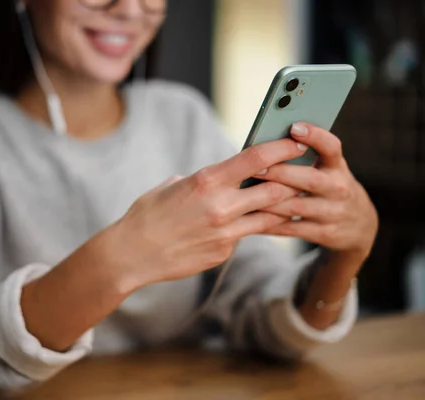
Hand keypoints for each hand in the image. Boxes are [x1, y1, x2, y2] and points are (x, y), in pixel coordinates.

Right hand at [105, 138, 308, 288]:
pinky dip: (249, 227)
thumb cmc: (147, 214)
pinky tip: (243, 223)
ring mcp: (225, 233)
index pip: (256, 159)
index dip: (282, 148)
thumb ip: (202, 180)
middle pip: (275, 189)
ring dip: (279, 206)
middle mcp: (221, 207)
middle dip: (291, 180)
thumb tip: (221, 177)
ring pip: (270, 217)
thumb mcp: (172, 186)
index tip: (297, 142)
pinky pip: (246, 235)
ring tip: (286, 199)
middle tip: (300, 174)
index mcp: (206, 181)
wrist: (132, 254)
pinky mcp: (223, 252)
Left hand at [258, 122, 377, 266]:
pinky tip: (250, 217)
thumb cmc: (330, 187)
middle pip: (309, 180)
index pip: (331, 147)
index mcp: (337, 167)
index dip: (315, 136)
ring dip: (270, 201)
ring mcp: (333, 213)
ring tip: (246, 194)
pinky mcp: (324, 233)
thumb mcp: (328, 169)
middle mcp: (339, 188)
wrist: (359, 226)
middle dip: (280, 173)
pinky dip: (269, 224)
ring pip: (296, 206)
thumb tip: (265, 142)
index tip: (294, 127)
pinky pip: (291, 228)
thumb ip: (305, 157)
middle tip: (255, 168)